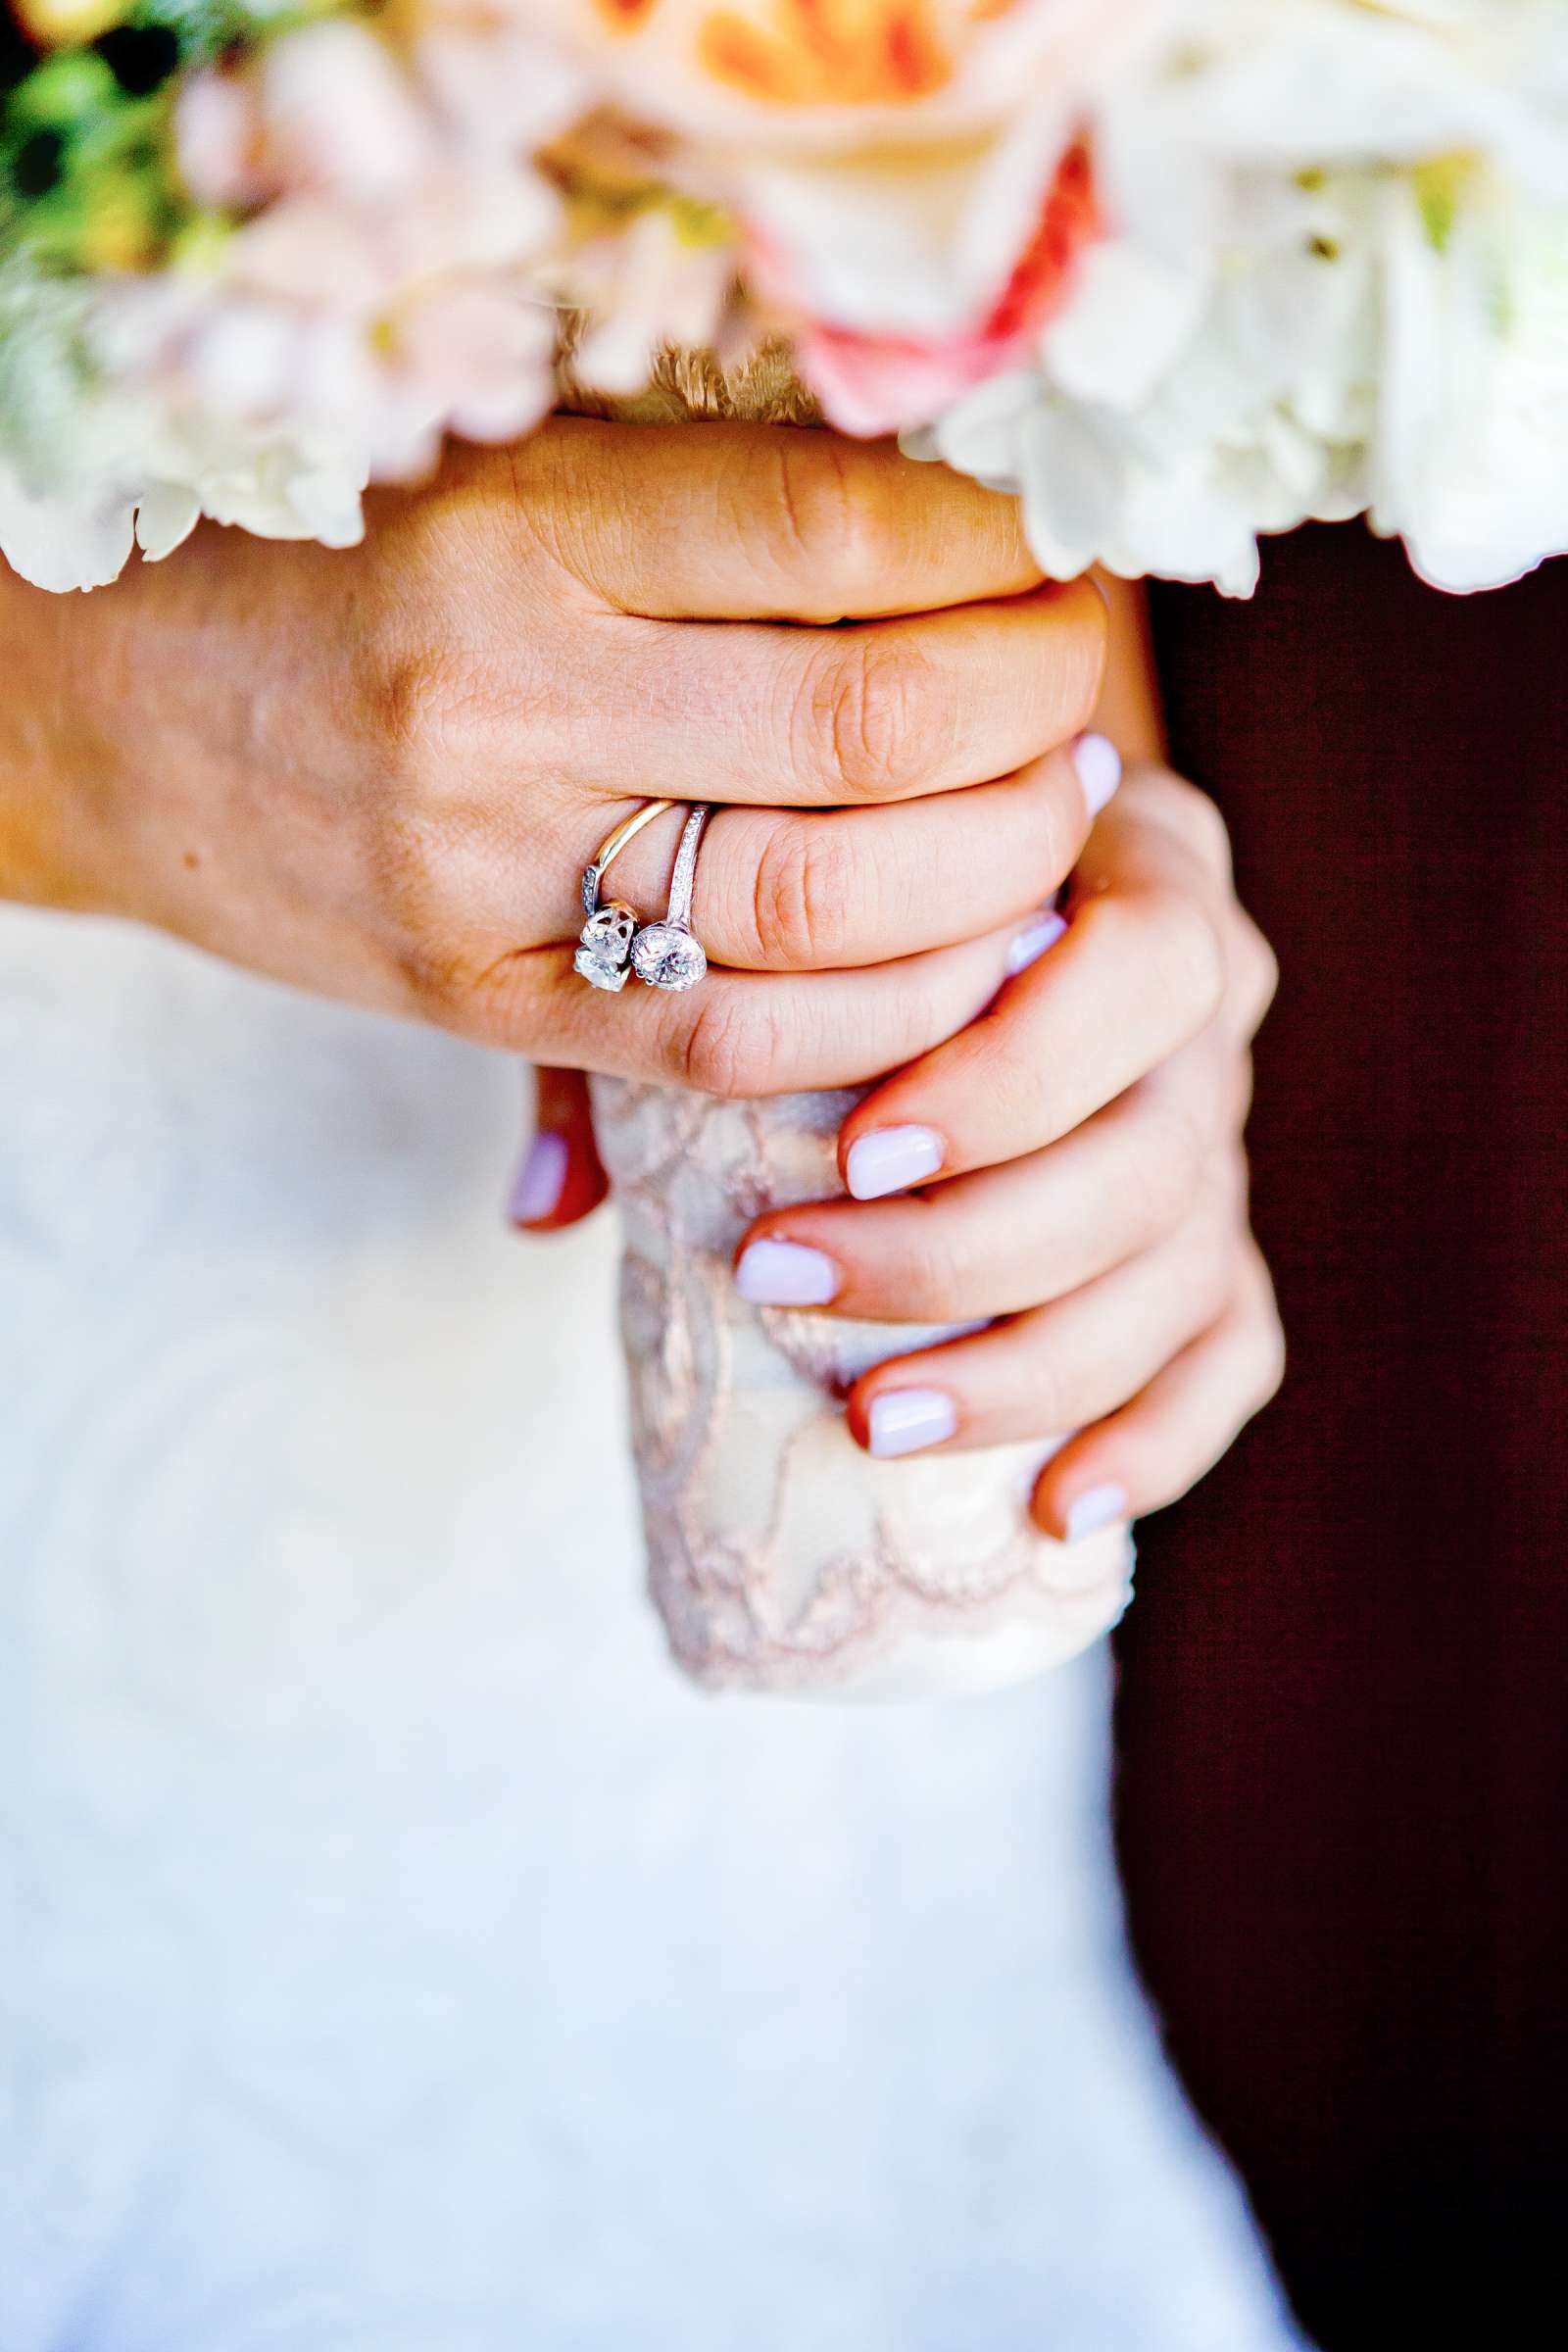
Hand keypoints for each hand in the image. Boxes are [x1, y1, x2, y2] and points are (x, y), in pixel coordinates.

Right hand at [0, 420, 1109, 1096]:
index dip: (1007, 553)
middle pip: (881, 728)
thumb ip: (707, 515)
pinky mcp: (481, 1002)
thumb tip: (975, 536)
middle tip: (1078, 702)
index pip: (848, 529)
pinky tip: (952, 960)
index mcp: (532, 519)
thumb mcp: (503, 476)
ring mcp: (495, 871)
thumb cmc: (345, 573)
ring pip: (835, 907)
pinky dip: (888, 1016)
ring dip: (997, 875)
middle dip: (1040, 718)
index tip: (1059, 558)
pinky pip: (740, 1043)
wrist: (112, 713)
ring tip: (1044, 822)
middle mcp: (517, 695)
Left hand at [729, 761, 1283, 1540]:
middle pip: (1163, 1146)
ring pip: (1185, 1265)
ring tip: (872, 1417)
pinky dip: (1160, 1435)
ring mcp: (1222, 1126)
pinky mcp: (1216, 1240)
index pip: (1141, 966)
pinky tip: (1056, 1507)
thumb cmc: (838, 886)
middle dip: (972, 1243)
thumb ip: (668, 1005)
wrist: (950, 876)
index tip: (851, 1156)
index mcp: (1135, 863)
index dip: (1014, 1075)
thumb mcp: (774, 885)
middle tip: (791, 1279)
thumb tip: (540, 1207)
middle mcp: (1208, 995)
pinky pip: (1234, 1347)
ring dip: (1033, 1364)